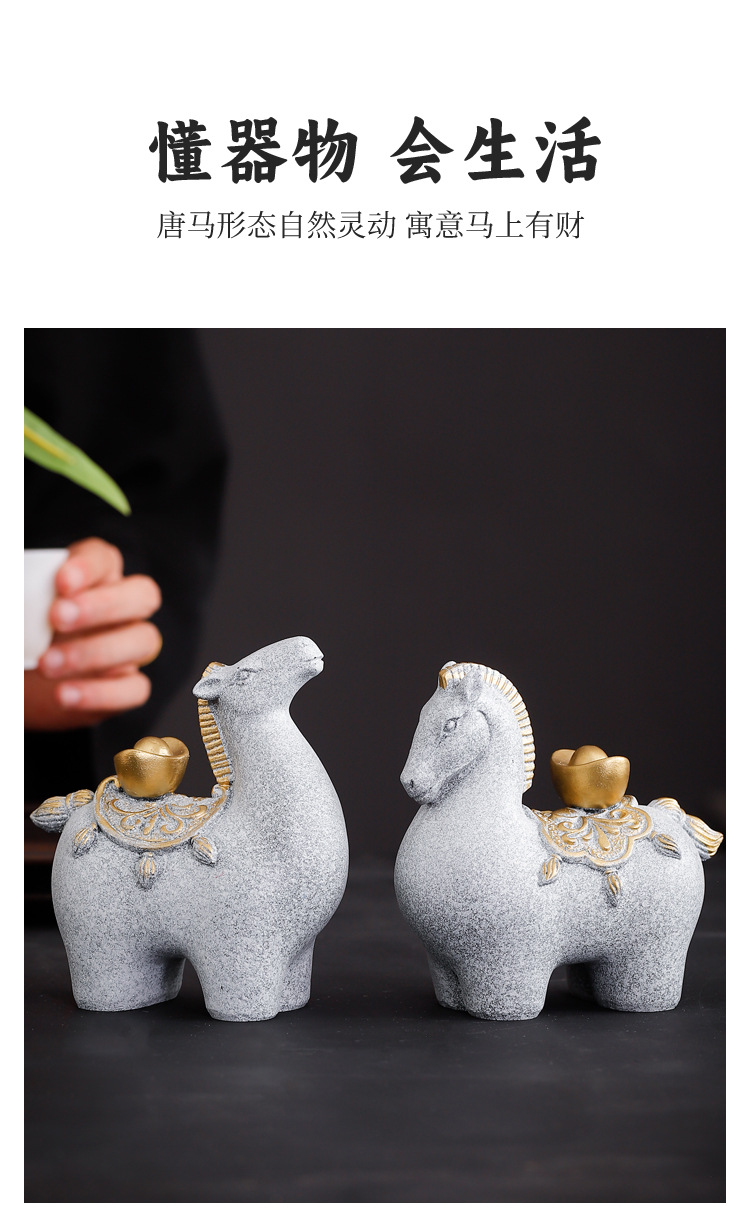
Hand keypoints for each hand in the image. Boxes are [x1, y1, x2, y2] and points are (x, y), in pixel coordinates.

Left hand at [24, 538, 162, 729]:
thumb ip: (18, 598)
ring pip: (143, 640)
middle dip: (102, 605)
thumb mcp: (16, 611)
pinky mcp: (127, 686)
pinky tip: (64, 695)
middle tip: (57, 617)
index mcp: (96, 579)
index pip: (105, 560)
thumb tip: (13, 596)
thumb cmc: (22, 633)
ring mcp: (130, 649)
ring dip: (95, 652)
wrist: (21, 681)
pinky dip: (101, 693)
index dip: (89, 568)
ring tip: (46, 664)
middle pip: (141, 596)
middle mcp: (123, 610)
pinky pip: (134, 689)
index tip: (61, 582)